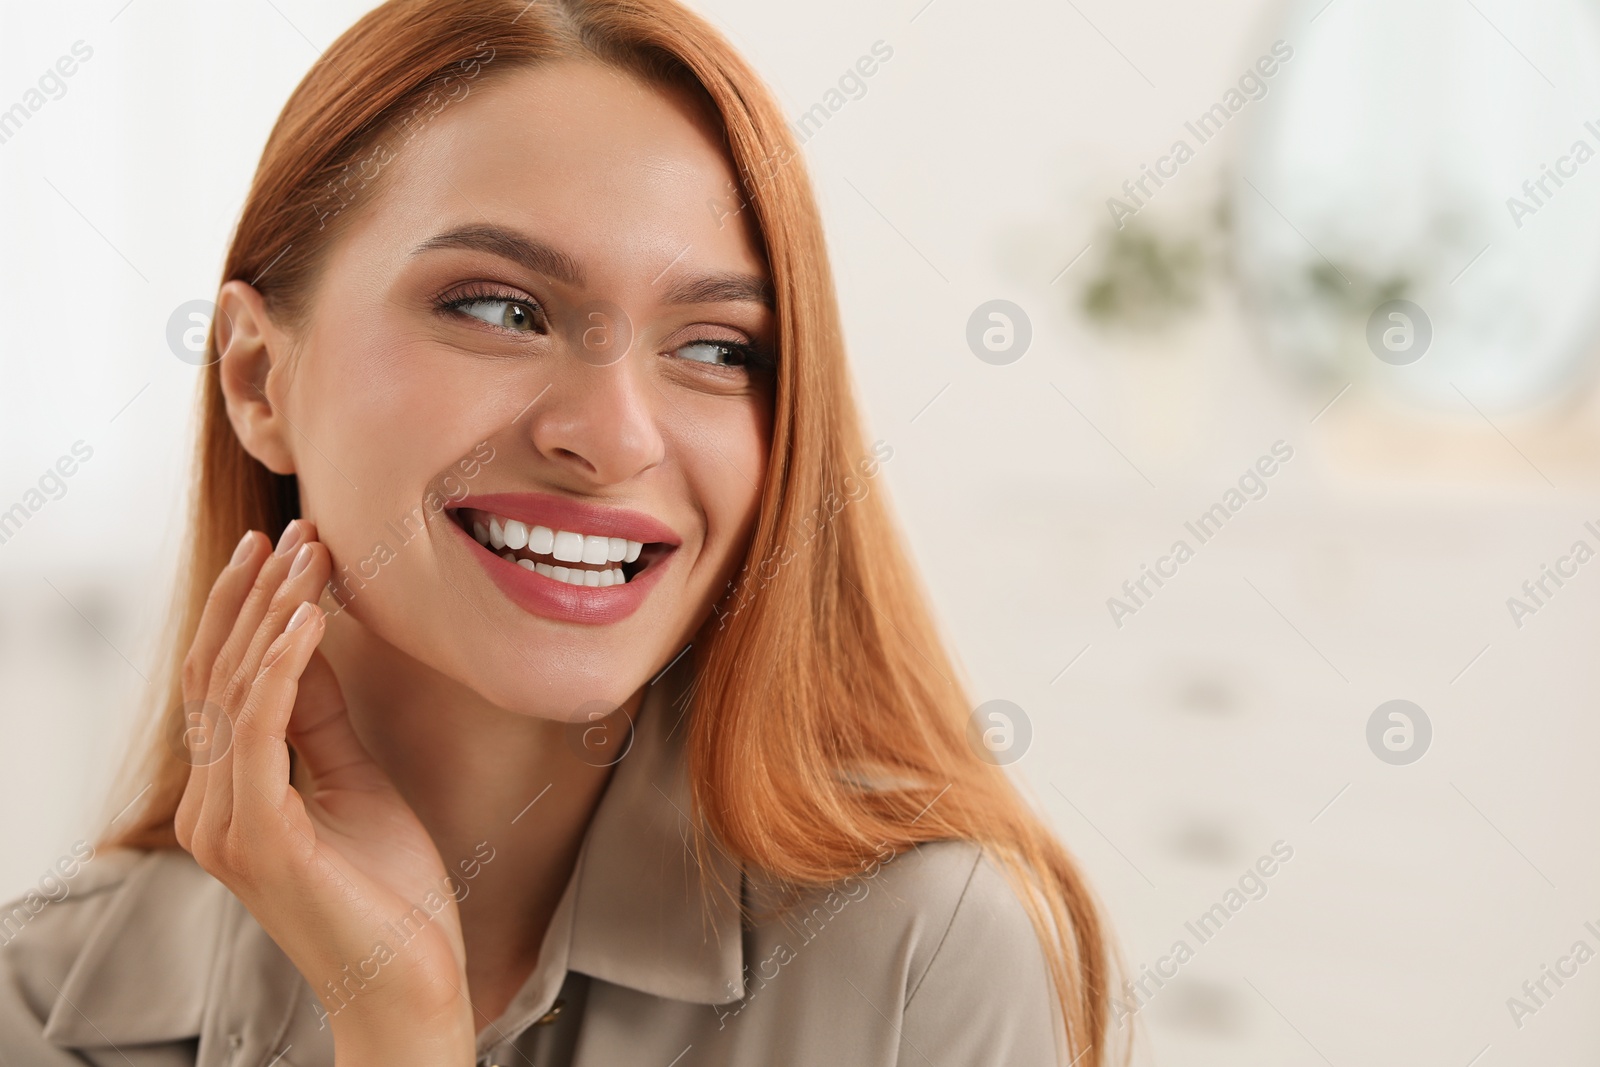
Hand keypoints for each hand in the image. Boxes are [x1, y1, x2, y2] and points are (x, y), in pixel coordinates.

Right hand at [174, 519, 476, 1065]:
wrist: (412, 982)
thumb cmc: (391, 892)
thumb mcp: (356, 781)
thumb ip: (320, 720)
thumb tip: (306, 641)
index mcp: (228, 797)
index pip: (225, 683)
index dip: (251, 610)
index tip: (285, 545)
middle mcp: (210, 809)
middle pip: (219, 676)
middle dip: (258, 596)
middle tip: (294, 529)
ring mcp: (226, 827)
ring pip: (235, 693)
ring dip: (274, 615)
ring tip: (309, 555)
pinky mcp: (261, 840)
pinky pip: (260, 732)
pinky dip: (283, 669)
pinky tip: (307, 620)